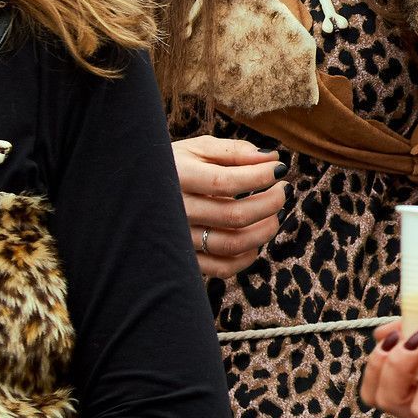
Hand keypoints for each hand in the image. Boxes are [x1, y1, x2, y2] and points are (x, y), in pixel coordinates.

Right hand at [175, 135, 286, 279]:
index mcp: (178, 178)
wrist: (134, 192)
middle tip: (283, 190)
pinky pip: (221, 268)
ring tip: (275, 214)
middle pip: (234, 216)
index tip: (279, 169)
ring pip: (231, 244)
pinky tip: (255, 241)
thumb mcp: (197, 149)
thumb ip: (234, 151)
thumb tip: (271, 158)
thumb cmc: (173, 166)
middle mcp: (177, 211)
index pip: (225, 182)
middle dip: (269, 203)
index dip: (259, 177)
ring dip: (264, 231)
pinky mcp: (185, 259)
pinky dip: (246, 257)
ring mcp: (180, 239)